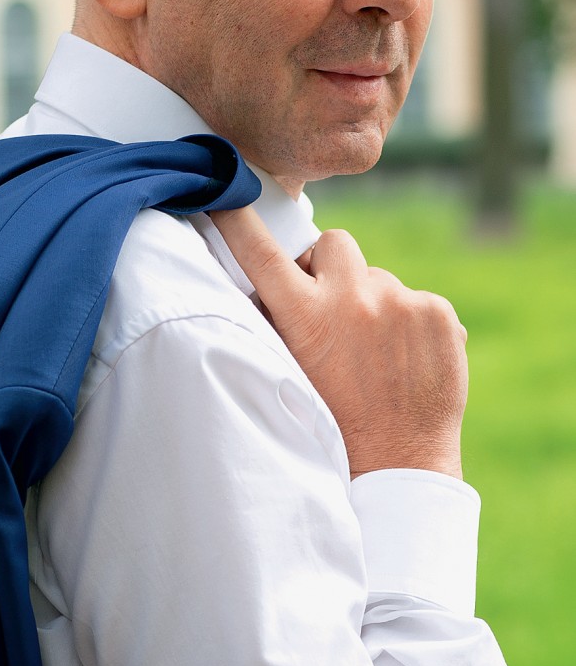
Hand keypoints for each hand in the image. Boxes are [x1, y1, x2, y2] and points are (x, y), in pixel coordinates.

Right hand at [210, 206, 467, 479]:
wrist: (397, 467)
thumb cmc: (331, 428)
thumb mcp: (289, 373)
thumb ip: (277, 324)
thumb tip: (264, 283)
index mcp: (305, 315)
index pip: (260, 250)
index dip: (237, 220)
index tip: (226, 198)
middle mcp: (353, 298)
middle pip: (333, 243)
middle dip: (328, 265)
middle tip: (329, 305)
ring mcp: (401, 302)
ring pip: (378, 278)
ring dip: (372, 302)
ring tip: (374, 356)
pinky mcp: (438, 313)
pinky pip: (416, 301)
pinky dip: (409, 324)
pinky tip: (404, 363)